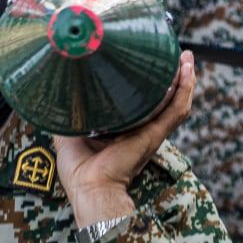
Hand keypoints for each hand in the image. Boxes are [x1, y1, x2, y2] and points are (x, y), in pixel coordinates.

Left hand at [54, 51, 196, 227]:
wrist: (89, 186)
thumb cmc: (79, 169)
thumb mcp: (68, 131)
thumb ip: (68, 112)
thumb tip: (56, 91)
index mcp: (128, 129)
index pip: (146, 103)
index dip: (152, 84)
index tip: (150, 64)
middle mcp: (145, 128)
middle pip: (168, 98)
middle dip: (175, 77)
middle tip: (177, 56)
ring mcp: (153, 131)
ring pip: (178, 100)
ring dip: (185, 79)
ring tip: (185, 58)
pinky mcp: (156, 133)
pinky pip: (177, 109)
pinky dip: (185, 90)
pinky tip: (186, 72)